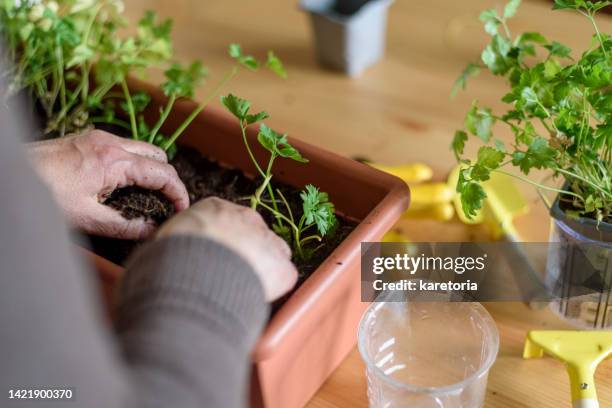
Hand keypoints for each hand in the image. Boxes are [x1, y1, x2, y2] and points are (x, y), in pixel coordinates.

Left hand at [28, 129, 188, 239]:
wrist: (9, 174)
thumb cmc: (44, 194)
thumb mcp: (87, 218)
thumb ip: (125, 225)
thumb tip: (152, 230)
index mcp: (115, 161)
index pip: (163, 173)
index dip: (179, 192)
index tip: (182, 209)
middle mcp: (111, 143)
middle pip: (159, 156)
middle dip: (167, 179)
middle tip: (165, 202)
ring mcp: (99, 137)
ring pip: (142, 148)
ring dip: (150, 169)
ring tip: (146, 194)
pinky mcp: (88, 138)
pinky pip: (124, 147)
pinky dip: (133, 162)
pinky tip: (121, 183)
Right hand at [157, 197, 297, 300]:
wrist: (195, 266)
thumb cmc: (174, 253)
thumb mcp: (170, 236)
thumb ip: (180, 240)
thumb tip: (171, 256)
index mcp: (217, 208)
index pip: (227, 221)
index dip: (222, 241)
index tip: (214, 256)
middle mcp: (248, 219)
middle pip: (253, 235)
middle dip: (246, 253)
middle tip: (228, 274)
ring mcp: (269, 242)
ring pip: (274, 254)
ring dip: (262, 269)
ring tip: (242, 287)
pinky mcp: (282, 268)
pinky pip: (283, 278)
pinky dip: (273, 289)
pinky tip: (254, 296)